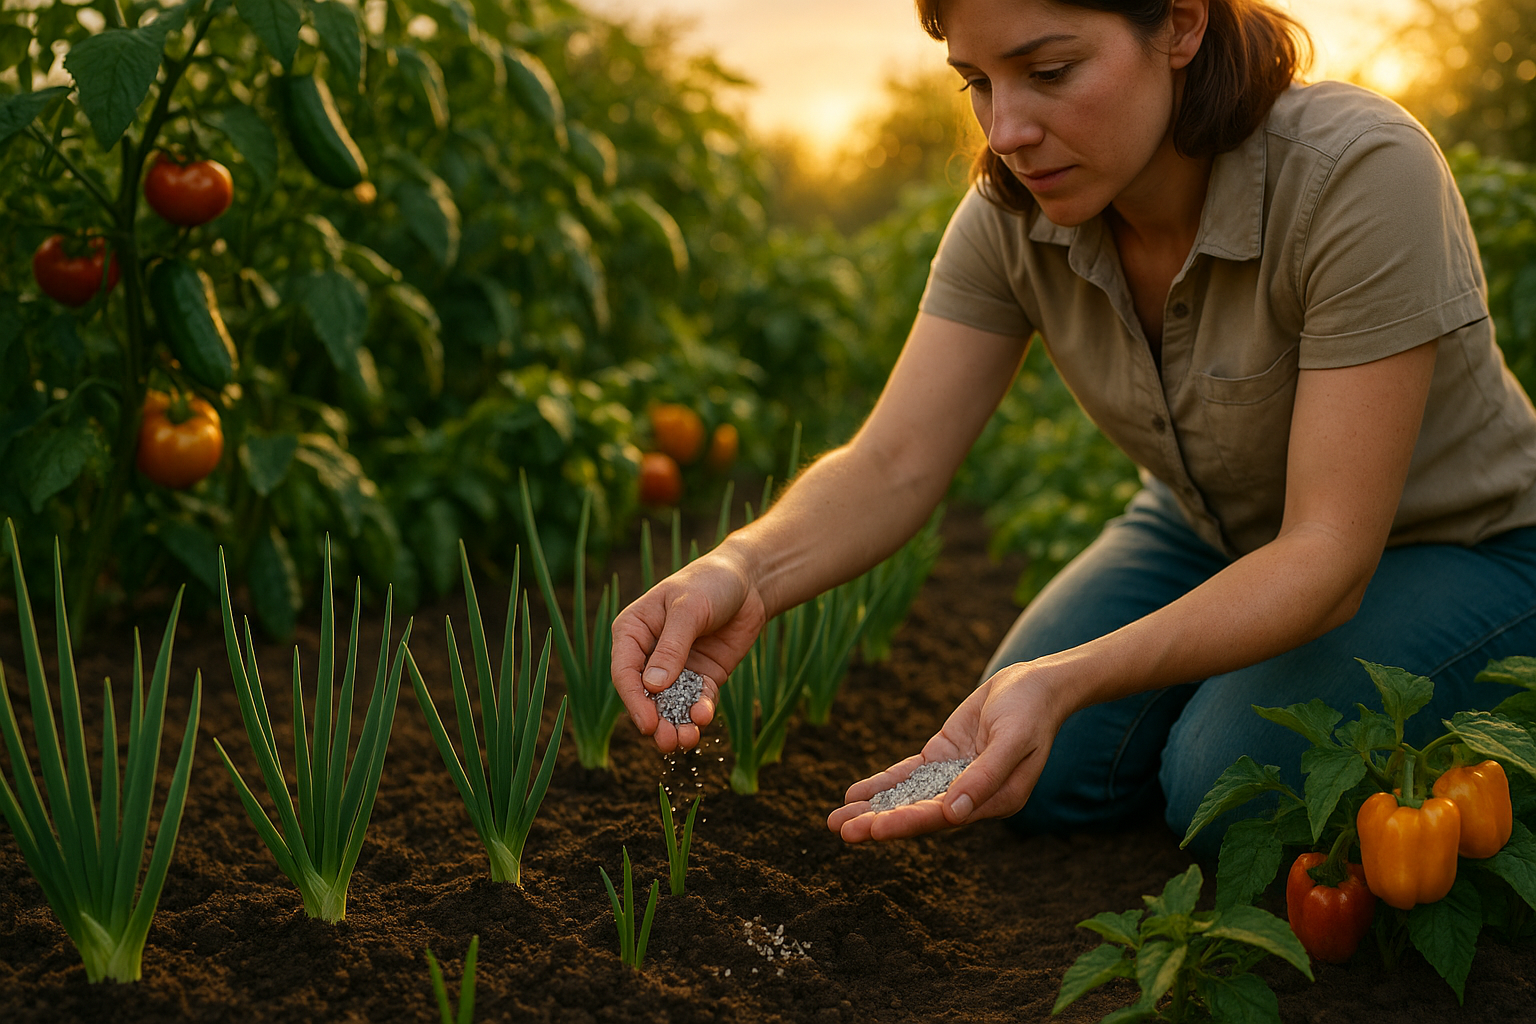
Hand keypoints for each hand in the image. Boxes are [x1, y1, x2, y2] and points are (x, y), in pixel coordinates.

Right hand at [611, 548, 767, 751]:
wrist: (749, 583)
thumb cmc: (709, 583)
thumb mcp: (688, 610)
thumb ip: (672, 647)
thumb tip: (652, 686)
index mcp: (633, 631)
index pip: (624, 671)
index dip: (633, 700)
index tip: (648, 723)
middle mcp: (649, 653)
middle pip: (645, 696)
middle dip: (656, 721)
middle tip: (669, 742)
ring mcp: (677, 668)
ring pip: (670, 704)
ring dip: (677, 724)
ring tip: (688, 740)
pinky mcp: (702, 676)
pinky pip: (697, 700)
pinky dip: (700, 711)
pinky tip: (705, 716)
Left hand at [827, 663, 1068, 841]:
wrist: (1037, 684)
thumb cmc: (1031, 712)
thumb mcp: (1013, 740)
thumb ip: (985, 776)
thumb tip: (954, 813)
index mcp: (995, 802)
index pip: (941, 817)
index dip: (905, 823)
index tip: (872, 830)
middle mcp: (971, 797)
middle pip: (918, 813)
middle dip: (878, 822)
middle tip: (839, 829)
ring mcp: (955, 777)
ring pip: (908, 797)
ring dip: (874, 808)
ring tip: (836, 820)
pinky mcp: (944, 757)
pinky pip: (909, 775)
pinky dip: (883, 784)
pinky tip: (856, 794)